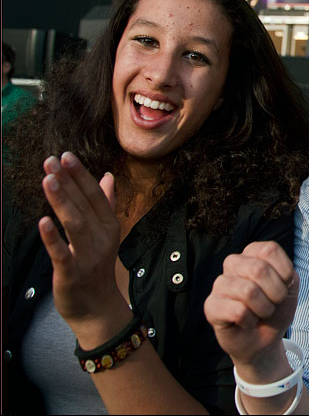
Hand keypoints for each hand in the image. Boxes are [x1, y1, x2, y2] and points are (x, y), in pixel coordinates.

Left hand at [39, 152, 127, 330]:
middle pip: (84, 205)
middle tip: (53, 160)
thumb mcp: (105, 234)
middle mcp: (101, 238)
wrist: (98, 308)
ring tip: (48, 179)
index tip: (66, 156)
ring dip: (62, 201)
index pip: (96, 195)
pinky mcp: (72, 273)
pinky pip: (62, 253)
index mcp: (108, 226)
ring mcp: (87, 256)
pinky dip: (53, 238)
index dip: (81, 175)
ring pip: (74, 224)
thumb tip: (108, 177)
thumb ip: (107, 204)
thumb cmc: (98, 268)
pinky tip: (43, 222)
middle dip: (68, 182)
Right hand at [205, 241, 299, 367]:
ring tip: (260, 313)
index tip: (285, 286)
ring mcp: (219, 284)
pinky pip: (237, 311)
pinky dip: (250, 321)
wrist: (265, 339)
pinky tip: (247, 322)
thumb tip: (270, 273)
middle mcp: (233, 263)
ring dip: (264, 309)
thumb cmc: (276, 309)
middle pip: (259, 269)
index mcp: (252, 253)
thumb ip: (287, 272)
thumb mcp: (290, 287)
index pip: (269, 250)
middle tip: (273, 303)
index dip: (285, 272)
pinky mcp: (211, 306)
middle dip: (276, 293)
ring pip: (248, 291)